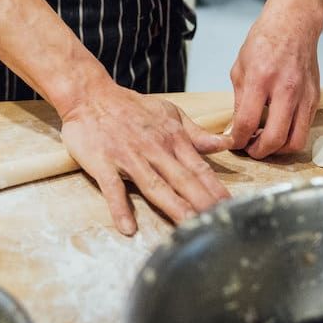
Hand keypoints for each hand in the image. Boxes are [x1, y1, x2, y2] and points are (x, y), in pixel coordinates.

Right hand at [59, 83, 231, 234]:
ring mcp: (128, 156)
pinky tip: (128, 227)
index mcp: (171, 138)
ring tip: (187, 226)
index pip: (199, 168)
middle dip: (202, 201)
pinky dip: (119, 207)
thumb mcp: (168, 113)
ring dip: (172, 206)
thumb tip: (225, 144)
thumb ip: (196, 133)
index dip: (216, 189)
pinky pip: (112, 187)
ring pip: (154, 185)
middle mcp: (153, 149)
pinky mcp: (102, 162)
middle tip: (218, 221)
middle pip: (182, 179)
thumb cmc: (130, 107)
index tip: (232, 208)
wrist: (90, 95)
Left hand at [229, 0, 322, 158]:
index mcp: (261, 80)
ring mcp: (304, 95)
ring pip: (296, 141)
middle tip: (250, 149)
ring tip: (265, 142)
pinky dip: (291, 136)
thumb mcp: (240, 68)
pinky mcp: (315, 98)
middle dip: (260, 152)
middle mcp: (286, 90)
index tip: (234, 143)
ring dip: (279, 150)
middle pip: (276, 139)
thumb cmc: (264, 41)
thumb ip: (240, 100)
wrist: (294, 24)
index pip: (247, 123)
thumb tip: (237, 127)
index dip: (238, 140)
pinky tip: (278, 127)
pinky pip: (305, 128)